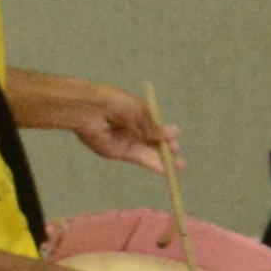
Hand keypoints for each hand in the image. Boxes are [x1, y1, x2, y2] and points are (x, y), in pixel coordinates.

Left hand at [55, 88, 181, 173]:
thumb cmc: (114, 102)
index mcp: (137, 114)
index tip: (175, 136)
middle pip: (153, 142)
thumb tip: (173, 134)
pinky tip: (164, 169)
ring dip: (163, 160)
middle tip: (178, 154)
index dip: (165, 133)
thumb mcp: (140, 111)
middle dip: (167, 149)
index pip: (155, 126)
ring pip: (148, 153)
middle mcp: (132, 129)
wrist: (90, 109)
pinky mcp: (118, 152)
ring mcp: (125, 141)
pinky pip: (139, 159)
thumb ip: (154, 126)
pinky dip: (152, 164)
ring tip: (179, 166)